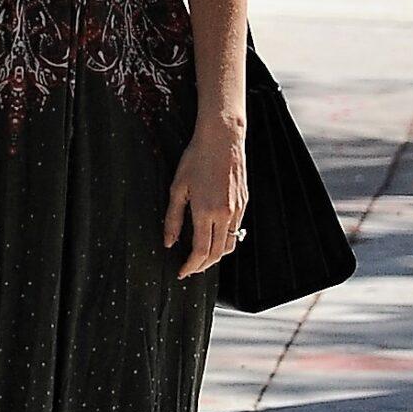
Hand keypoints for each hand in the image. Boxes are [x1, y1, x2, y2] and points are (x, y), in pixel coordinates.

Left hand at [165, 119, 248, 279]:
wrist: (222, 139)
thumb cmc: (196, 159)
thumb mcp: (178, 188)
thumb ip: (172, 218)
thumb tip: (169, 243)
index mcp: (206, 211)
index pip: (200, 251)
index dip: (191, 266)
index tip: (181, 272)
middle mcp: (225, 214)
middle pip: (216, 254)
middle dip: (202, 266)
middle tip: (189, 268)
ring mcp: (237, 209)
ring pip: (229, 244)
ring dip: (215, 256)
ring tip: (200, 257)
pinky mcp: (244, 203)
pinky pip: (235, 230)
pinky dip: (224, 240)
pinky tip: (212, 236)